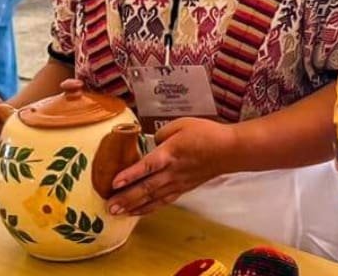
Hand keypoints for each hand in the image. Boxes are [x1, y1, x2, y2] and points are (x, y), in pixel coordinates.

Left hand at [106, 118, 237, 216]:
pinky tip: (136, 213)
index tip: (114, 183)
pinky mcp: (182, 189)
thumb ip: (162, 133)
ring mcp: (177, 183)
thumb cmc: (206, 133)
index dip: (130, 175)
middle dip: (126, 198)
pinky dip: (148, 209)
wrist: (228, 150)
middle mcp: (172, 171)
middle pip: (146, 187)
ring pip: (152, 198)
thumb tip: (152, 143)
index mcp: (171, 153)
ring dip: (133, 206)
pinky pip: (162, 202)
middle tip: (108, 206)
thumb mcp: (182, 124)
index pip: (147, 166)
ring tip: (116, 213)